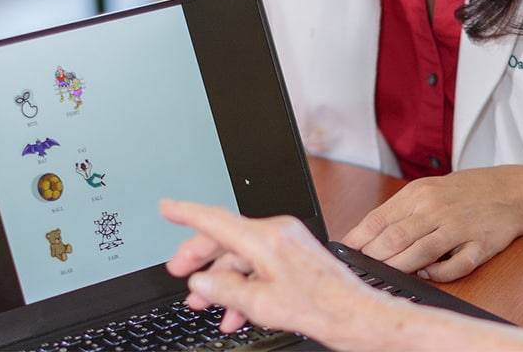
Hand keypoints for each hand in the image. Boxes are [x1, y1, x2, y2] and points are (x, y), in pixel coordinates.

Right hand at [160, 199, 382, 338]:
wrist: (356, 315)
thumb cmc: (320, 308)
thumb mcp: (261, 304)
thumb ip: (225, 290)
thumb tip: (201, 282)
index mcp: (267, 238)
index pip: (217, 219)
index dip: (186, 213)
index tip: (167, 207)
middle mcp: (278, 233)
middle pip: (226, 239)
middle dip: (200, 258)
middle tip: (178, 273)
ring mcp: (288, 243)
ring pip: (241, 256)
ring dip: (222, 281)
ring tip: (204, 305)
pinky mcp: (295, 256)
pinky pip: (259, 265)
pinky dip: (244, 286)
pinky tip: (235, 312)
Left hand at [340, 165, 522, 281]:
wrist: (510, 191)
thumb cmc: (462, 193)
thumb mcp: (426, 191)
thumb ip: (398, 212)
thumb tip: (363, 237)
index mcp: (419, 193)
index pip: (378, 219)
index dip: (357, 241)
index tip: (344, 254)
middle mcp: (437, 209)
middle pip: (394, 239)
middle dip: (373, 258)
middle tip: (361, 270)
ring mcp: (458, 228)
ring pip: (419, 254)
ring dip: (398, 268)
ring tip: (386, 274)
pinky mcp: (478, 246)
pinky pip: (452, 268)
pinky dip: (435, 274)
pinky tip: (426, 273)